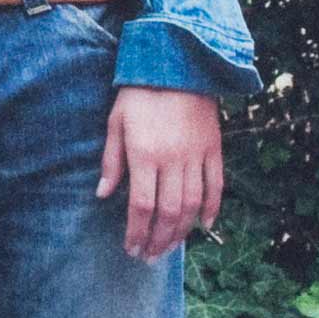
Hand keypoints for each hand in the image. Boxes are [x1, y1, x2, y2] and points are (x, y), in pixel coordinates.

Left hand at [96, 86, 225, 261]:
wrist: (179, 61)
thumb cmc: (140, 92)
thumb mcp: (116, 122)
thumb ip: (111, 161)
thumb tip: (102, 195)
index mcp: (145, 154)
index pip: (141, 205)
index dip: (136, 232)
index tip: (131, 248)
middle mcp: (173, 159)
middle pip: (168, 212)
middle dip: (158, 240)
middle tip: (149, 256)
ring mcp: (196, 155)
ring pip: (192, 205)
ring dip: (181, 232)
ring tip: (169, 247)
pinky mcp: (214, 148)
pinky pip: (216, 185)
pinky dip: (212, 209)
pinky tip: (204, 226)